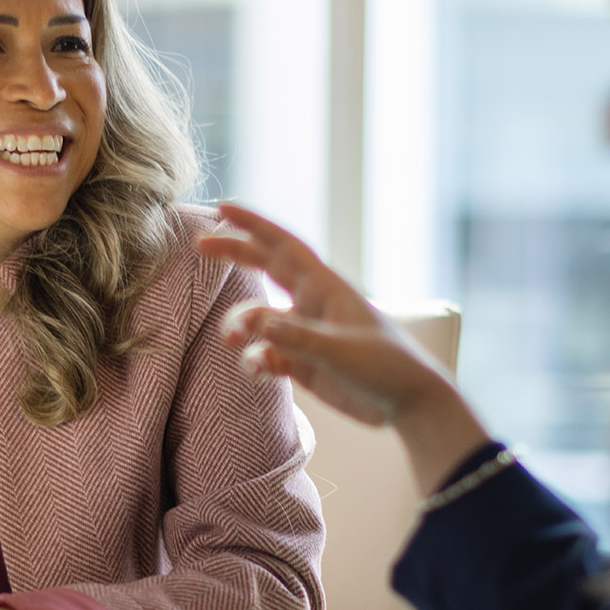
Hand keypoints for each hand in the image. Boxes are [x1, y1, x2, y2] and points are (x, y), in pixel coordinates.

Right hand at [199, 203, 491, 492]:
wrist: (409, 402)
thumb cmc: (386, 366)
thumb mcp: (341, 350)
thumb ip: (297, 337)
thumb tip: (255, 322)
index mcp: (326, 288)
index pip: (284, 247)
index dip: (254, 225)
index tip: (222, 207)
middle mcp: (312, 305)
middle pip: (266, 268)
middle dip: (235, 254)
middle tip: (201, 246)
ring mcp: (306, 334)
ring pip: (260, 320)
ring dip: (241, 326)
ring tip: (233, 340)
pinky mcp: (304, 364)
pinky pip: (267, 355)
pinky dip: (256, 361)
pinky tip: (258, 372)